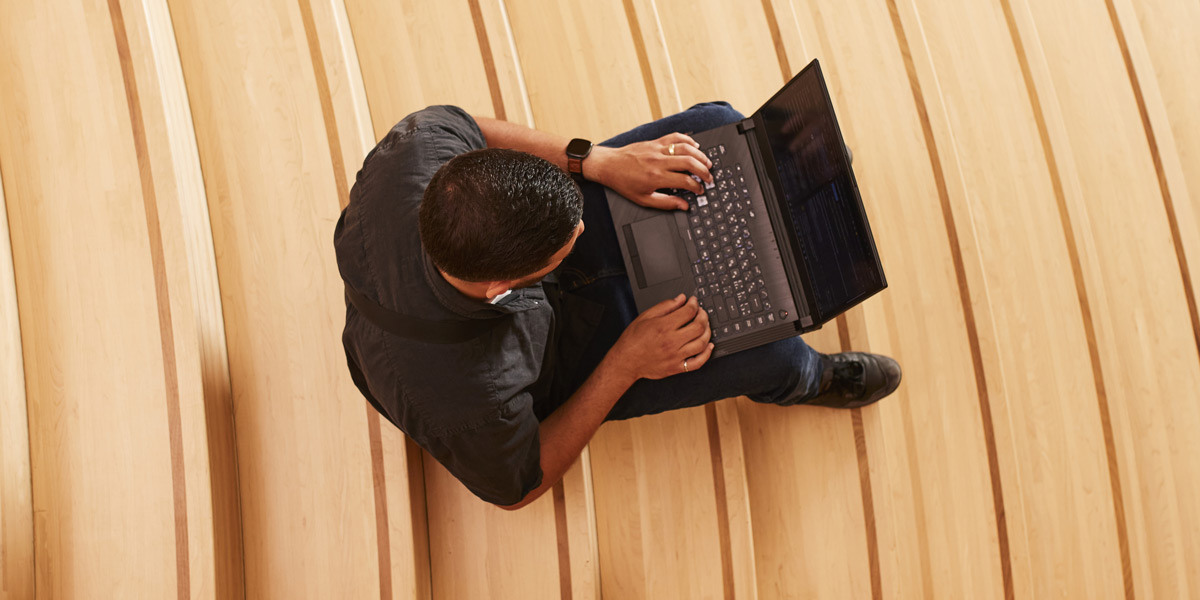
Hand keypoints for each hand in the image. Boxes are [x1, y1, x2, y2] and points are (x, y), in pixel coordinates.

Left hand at [585, 133, 713, 210]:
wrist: (609, 165)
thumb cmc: (623, 182)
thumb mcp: (643, 199)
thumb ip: (666, 203)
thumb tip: (683, 206)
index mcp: (656, 177)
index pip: (685, 180)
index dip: (697, 186)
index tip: (700, 190)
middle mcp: (659, 161)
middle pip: (690, 162)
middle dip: (704, 170)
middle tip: (709, 177)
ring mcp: (657, 149)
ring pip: (686, 148)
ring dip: (700, 155)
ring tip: (707, 162)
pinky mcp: (655, 142)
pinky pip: (675, 137)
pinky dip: (687, 139)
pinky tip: (694, 146)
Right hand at [607, 294, 714, 380]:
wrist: (626, 361)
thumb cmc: (633, 340)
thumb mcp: (645, 317)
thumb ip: (665, 306)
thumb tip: (681, 299)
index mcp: (663, 326)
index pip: (688, 312)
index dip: (694, 304)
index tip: (694, 302)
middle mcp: (671, 341)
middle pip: (698, 326)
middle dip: (703, 316)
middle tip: (701, 312)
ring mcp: (676, 356)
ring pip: (702, 343)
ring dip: (708, 332)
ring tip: (705, 326)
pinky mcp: (677, 367)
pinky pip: (698, 362)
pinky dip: (707, 354)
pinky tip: (709, 345)